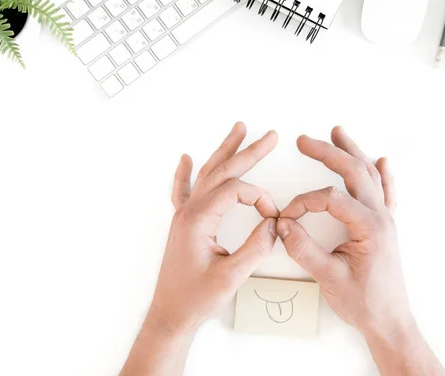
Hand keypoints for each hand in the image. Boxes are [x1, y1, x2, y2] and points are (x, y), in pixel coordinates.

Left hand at [150, 122, 279, 332]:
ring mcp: (184, 216)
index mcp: (198, 220)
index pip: (235, 192)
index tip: (274, 217)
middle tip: (270, 136)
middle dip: (248, 152)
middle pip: (222, 172)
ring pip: (206, 175)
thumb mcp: (231, 276)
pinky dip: (185, 173)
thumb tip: (273, 224)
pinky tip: (185, 158)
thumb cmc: (196, 298)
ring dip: (224, 152)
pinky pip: (183, 191)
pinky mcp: (183, 224)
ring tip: (239, 130)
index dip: (260, 198)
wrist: (170, 314)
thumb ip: (255, 247)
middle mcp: (189, 212)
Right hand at [277, 127, 444, 375]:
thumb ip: (303, 250)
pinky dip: (382, 174)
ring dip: (352, 153)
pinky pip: (386, 192)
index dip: (303, 203)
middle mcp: (380, 217)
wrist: (390, 321)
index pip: (331, 198)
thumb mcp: (329, 278)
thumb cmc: (364, 303)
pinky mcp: (385, 226)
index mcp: (369, 228)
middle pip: (354, 172)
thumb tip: (282, 226)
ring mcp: (386, 220)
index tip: (285, 218)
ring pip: (370, 175)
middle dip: (328, 153)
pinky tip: (381, 160)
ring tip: (337, 133)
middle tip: (303, 141)